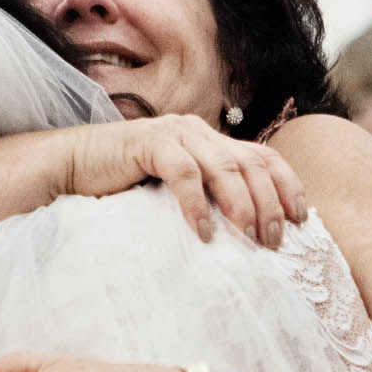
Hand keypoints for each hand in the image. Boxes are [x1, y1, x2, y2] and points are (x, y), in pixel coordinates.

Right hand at [60, 115, 305, 245]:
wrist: (70, 166)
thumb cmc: (122, 186)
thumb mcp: (175, 192)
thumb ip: (208, 198)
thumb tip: (247, 235)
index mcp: (210, 140)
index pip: (264, 155)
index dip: (288, 185)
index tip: (302, 219)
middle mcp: (198, 131)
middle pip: (251, 163)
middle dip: (270, 203)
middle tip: (274, 240)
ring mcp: (174, 133)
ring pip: (223, 167)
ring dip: (241, 205)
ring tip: (250, 238)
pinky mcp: (148, 142)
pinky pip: (183, 173)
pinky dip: (196, 204)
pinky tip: (202, 233)